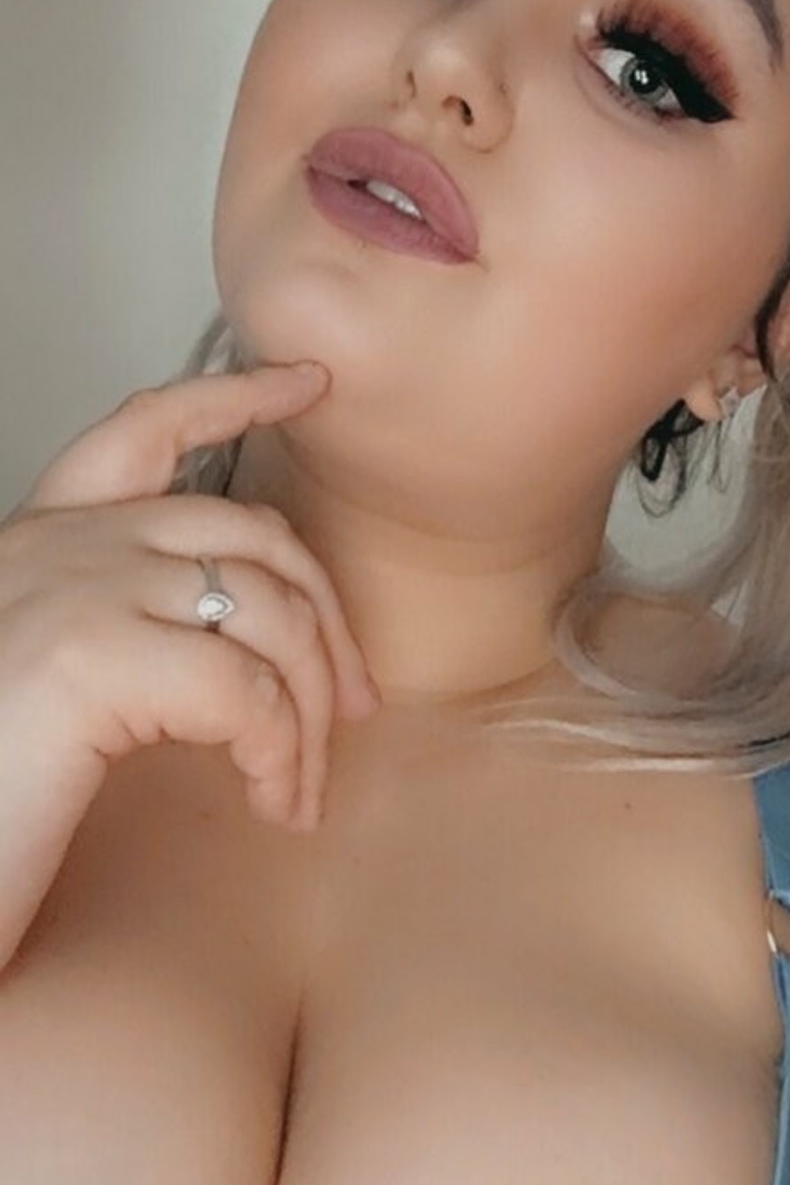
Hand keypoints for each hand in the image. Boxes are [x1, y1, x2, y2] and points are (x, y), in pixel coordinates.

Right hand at [0, 361, 379, 971]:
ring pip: (269, 613)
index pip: (145, 428)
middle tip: (353, 702)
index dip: (237, 396)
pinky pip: (247, 690)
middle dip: (324, 616)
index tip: (309, 383)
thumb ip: (125, 632)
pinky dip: (281, 752)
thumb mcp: (51, 684)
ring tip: (296, 788)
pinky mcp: (90, 658)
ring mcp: (76, 589)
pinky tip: (270, 801)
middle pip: (250, 534)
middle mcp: (57, 545)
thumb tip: (237, 650)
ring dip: (309, 710)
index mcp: (41, 543)